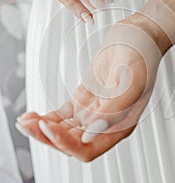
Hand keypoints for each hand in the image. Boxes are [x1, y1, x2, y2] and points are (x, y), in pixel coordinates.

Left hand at [17, 18, 160, 160]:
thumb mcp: (133, 80)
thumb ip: (114, 111)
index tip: (49, 128)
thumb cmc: (143, 54)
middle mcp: (106, 122)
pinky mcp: (85, 98)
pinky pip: (63, 114)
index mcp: (121, 124)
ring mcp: (94, 110)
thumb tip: (90, 135)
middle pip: (71, 142)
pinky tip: (32, 115)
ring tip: (24, 120)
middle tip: (29, 124)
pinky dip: (47, 117)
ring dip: (42, 128)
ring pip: (64, 130)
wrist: (138, 34)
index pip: (89, 148)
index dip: (67, 143)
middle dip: (47, 136)